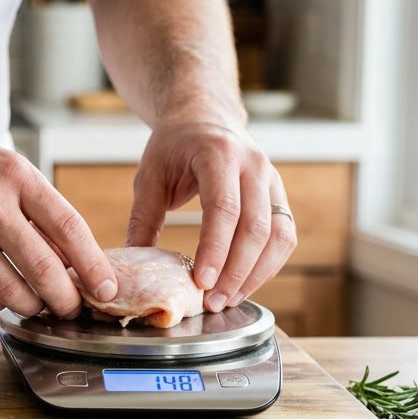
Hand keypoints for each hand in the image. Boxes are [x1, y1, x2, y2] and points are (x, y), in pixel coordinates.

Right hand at [0, 119, 116, 317]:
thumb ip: (32, 205)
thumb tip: (69, 258)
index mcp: (13, 173)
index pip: (69, 228)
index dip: (93, 265)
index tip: (106, 287)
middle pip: (44, 270)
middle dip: (66, 299)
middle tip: (72, 307)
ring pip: (11, 291)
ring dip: (30, 304)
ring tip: (34, 302)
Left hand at [126, 119, 295, 312]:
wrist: (204, 117)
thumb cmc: (174, 146)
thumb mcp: (150, 175)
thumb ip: (143, 218)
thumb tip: (133, 264)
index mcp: (219, 154)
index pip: (224, 209)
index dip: (215, 250)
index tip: (202, 282)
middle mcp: (254, 165)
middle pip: (256, 227)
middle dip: (236, 271)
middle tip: (213, 301)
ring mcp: (272, 179)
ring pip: (278, 235)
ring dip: (256, 273)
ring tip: (227, 300)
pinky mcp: (279, 195)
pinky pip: (284, 235)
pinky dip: (268, 265)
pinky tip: (245, 283)